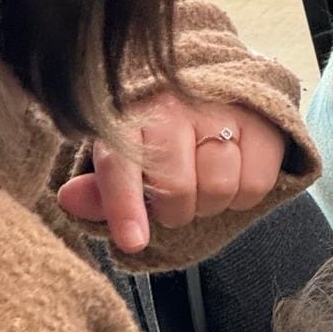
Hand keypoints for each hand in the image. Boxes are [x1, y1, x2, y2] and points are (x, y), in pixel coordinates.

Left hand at [57, 95, 286, 253]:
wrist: (219, 90)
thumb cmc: (163, 134)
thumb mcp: (124, 155)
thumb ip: (100, 186)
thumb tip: (70, 200)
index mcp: (128, 113)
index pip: (121, 162)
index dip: (124, 205)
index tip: (132, 242)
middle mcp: (174, 105)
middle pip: (177, 189)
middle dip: (176, 210)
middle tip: (176, 199)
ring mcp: (221, 110)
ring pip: (219, 188)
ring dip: (211, 203)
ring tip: (205, 182)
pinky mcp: (262, 123)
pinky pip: (255, 185)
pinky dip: (244, 194)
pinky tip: (234, 173)